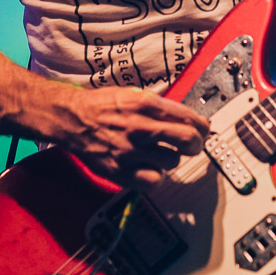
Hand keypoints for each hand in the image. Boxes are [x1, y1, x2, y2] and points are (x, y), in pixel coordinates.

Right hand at [56, 85, 209, 186]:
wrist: (72, 120)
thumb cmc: (102, 106)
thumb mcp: (133, 94)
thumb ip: (159, 106)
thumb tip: (187, 117)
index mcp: (146, 104)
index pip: (189, 118)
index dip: (202, 126)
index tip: (203, 129)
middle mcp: (141, 128)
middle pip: (188, 141)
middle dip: (196, 143)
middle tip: (192, 144)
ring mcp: (131, 151)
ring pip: (172, 162)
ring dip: (170, 158)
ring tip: (159, 153)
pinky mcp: (121, 171)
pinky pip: (153, 180)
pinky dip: (154, 176)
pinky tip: (148, 166)